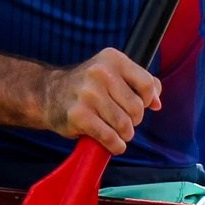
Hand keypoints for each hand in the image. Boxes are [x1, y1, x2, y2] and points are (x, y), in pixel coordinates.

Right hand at [37, 48, 161, 153]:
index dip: (146, 100)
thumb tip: (157, 103)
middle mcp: (99, 72)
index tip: (134, 103)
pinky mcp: (79, 115)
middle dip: (132, 120)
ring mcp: (87, 94)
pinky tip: (109, 141)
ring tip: (111, 129)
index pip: (148, 84)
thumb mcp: (114, 74)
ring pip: (125, 126)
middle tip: (118, 117)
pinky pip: (110, 138)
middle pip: (137, 109)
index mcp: (112, 59)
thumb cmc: (88, 87)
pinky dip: (114, 145)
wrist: (48, 94)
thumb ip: (142, 83)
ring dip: (122, 134)